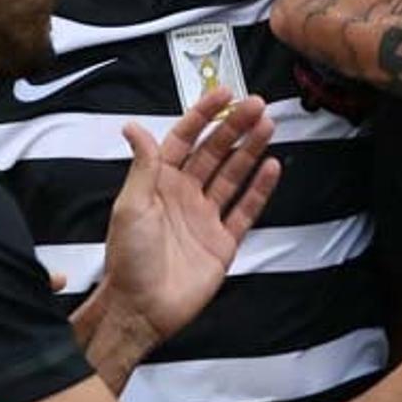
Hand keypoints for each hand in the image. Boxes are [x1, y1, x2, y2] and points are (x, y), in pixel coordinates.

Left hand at [101, 88, 282, 341]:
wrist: (142, 308)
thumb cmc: (128, 257)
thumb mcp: (131, 206)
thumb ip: (143, 166)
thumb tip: (133, 126)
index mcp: (159, 183)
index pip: (184, 139)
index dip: (203, 115)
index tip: (223, 93)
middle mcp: (185, 194)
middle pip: (215, 152)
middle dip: (235, 127)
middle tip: (257, 105)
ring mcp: (206, 217)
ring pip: (233, 175)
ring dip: (251, 150)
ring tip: (269, 126)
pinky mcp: (224, 242)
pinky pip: (246, 210)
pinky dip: (260, 189)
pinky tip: (273, 167)